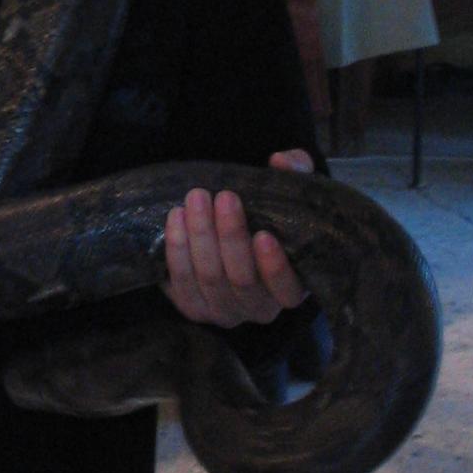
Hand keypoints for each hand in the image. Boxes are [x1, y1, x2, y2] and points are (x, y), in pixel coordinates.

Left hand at [161, 149, 312, 327]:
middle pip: (241, 279)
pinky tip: (176, 217)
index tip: (263, 235)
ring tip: (196, 199)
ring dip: (200, 236)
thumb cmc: (271, 215)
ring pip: (209, 278)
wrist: (234, 230)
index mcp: (292, 288)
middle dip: (229, 236)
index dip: (275, 267)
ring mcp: (224, 312)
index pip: (287, 290)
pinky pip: (181, 281)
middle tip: (224, 196)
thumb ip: (296, 173)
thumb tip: (282, 161)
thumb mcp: (291, 192)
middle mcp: (259, 309)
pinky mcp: (193, 307)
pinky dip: (177, 249)